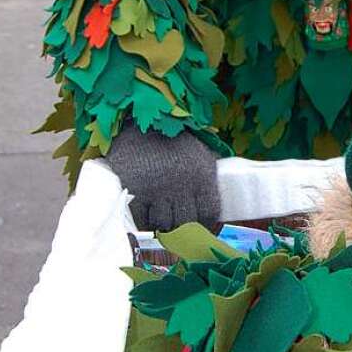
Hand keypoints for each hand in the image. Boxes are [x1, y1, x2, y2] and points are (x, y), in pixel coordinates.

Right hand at [105, 123, 220, 231]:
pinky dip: (144, 219)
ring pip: (163, 224)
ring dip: (163, 224)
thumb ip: (208, 180)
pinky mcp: (134, 192)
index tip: (200, 225)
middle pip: (186, 223)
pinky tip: (147, 211)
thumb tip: (217, 209)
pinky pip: (141, 219)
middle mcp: (181, 185)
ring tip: (161, 215)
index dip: (206, 223)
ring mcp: (156, 190)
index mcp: (202, 176)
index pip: (210, 213)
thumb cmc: (176, 142)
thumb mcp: (201, 155)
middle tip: (179, 223)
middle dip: (184, 226)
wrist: (142, 125)